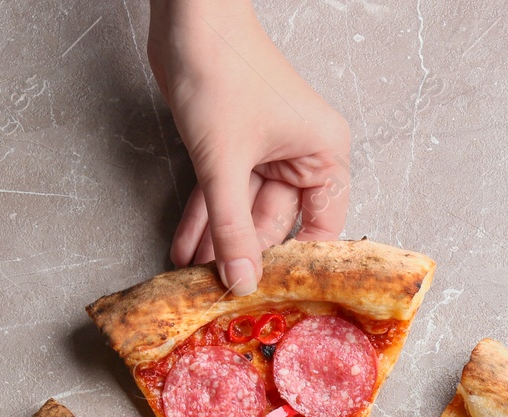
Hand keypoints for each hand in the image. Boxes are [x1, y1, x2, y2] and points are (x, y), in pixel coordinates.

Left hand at [149, 0, 349, 293]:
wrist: (188, 18)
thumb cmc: (222, 70)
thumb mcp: (225, 162)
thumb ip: (232, 228)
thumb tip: (242, 282)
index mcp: (323, 153)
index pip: (322, 226)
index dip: (298, 263)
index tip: (277, 298)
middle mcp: (301, 154)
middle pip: (277, 222)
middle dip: (243, 255)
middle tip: (220, 293)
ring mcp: (266, 150)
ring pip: (243, 210)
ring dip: (217, 241)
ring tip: (193, 279)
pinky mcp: (234, 144)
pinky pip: (222, 193)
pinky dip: (203, 217)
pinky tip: (184, 247)